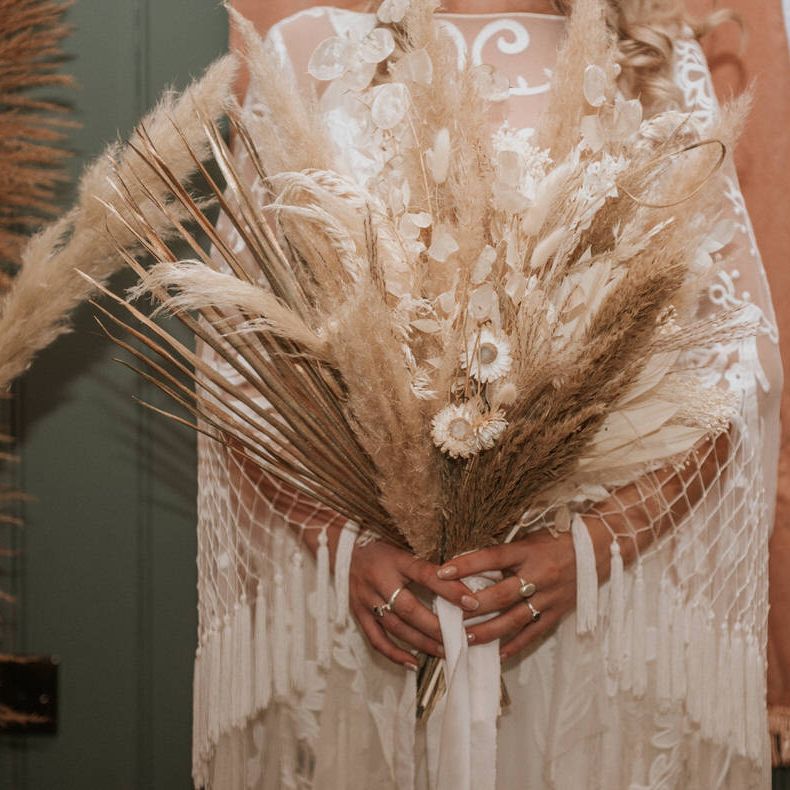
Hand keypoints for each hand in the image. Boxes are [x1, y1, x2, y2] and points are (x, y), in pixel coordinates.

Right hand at [350, 540, 480, 668]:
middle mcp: (379, 580)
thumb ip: (426, 564)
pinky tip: (414, 664)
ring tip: (446, 651)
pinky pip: (376, 639)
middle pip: (409, 608)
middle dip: (437, 626)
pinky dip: (395, 654)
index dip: (448, 588)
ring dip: (422, 642)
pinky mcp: (357, 613)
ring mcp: (366, 599)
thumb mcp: (404, 546)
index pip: (425, 574)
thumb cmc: (381, 546)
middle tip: (462, 637)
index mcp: (394, 559)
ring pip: (396, 627)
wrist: (343, 547)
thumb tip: (460, 580)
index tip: (471, 602)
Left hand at [435, 529, 577, 660]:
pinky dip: (515, 645)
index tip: (441, 572)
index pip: (492, 558)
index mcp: (528, 552)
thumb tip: (471, 567)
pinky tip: (498, 654)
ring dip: (489, 630)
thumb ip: (504, 555)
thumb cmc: (556, 540)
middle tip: (450, 614)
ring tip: (467, 638)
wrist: (597, 549)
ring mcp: (549, 597)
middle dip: (474, 606)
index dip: (466, 565)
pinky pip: (533, 633)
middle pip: (502, 594)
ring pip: (515, 619)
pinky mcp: (557, 614)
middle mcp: (538, 575)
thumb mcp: (528, 539)